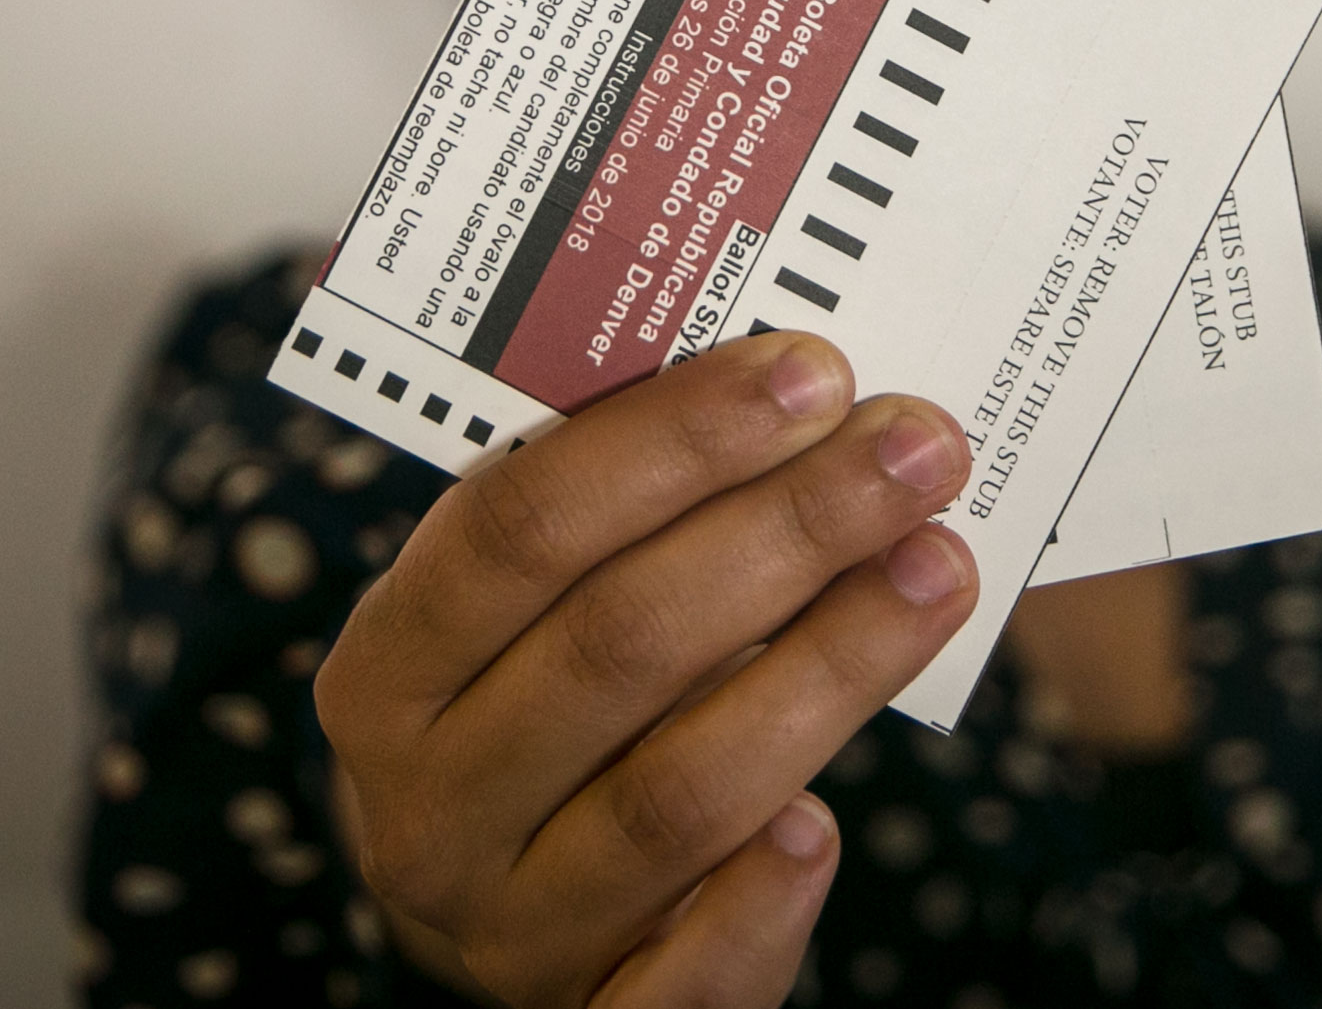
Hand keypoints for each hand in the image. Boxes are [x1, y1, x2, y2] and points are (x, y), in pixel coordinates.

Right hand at [317, 330, 977, 1007]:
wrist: (503, 905)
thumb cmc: (544, 704)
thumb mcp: (526, 615)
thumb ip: (612, 517)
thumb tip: (788, 390)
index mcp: (384, 673)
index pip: (518, 526)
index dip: (672, 441)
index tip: (811, 372)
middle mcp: (425, 808)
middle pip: (617, 644)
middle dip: (787, 530)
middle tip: (916, 452)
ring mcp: (505, 928)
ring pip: (677, 794)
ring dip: (828, 669)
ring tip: (936, 569)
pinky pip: (686, 976)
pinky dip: (763, 900)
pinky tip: (828, 824)